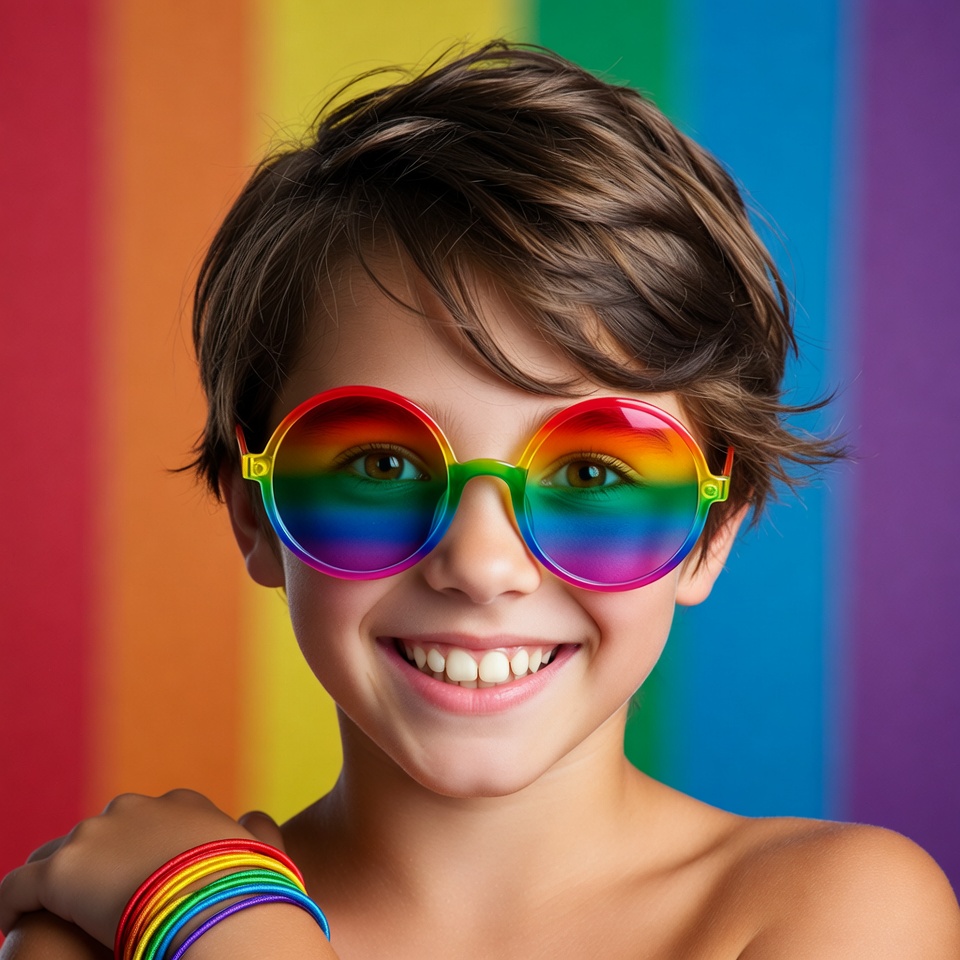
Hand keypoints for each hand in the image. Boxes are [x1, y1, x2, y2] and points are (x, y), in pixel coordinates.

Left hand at [0, 790, 256, 947]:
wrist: (218, 904)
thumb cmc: (247, 886)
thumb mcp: (263, 850)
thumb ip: (259, 830)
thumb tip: (256, 816)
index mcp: (181, 804)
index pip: (143, 823)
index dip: (133, 855)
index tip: (130, 884)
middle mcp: (136, 808)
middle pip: (98, 835)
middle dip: (90, 865)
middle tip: (86, 905)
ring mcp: (96, 834)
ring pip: (56, 858)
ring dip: (51, 887)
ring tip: (43, 920)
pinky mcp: (61, 871)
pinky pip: (17, 889)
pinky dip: (6, 907)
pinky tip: (1, 928)